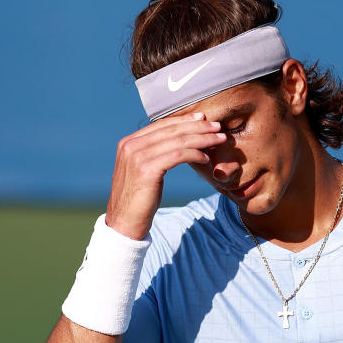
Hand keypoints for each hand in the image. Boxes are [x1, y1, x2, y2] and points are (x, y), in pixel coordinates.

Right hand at [105, 112, 224, 239]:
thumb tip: (175, 142)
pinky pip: (177, 156)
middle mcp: (130, 146)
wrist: (124, 223)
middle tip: (217, 126)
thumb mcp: (142, 171)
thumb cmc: (138, 200)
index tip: (203, 119)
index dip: (184, 120)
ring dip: (202, 139)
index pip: (161, 125)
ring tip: (219, 139)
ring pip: (177, 141)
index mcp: (128, 143)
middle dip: (197, 127)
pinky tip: (206, 158)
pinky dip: (194, 154)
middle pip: (171, 130)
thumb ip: (152, 154)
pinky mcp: (146, 170)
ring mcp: (137, 157)